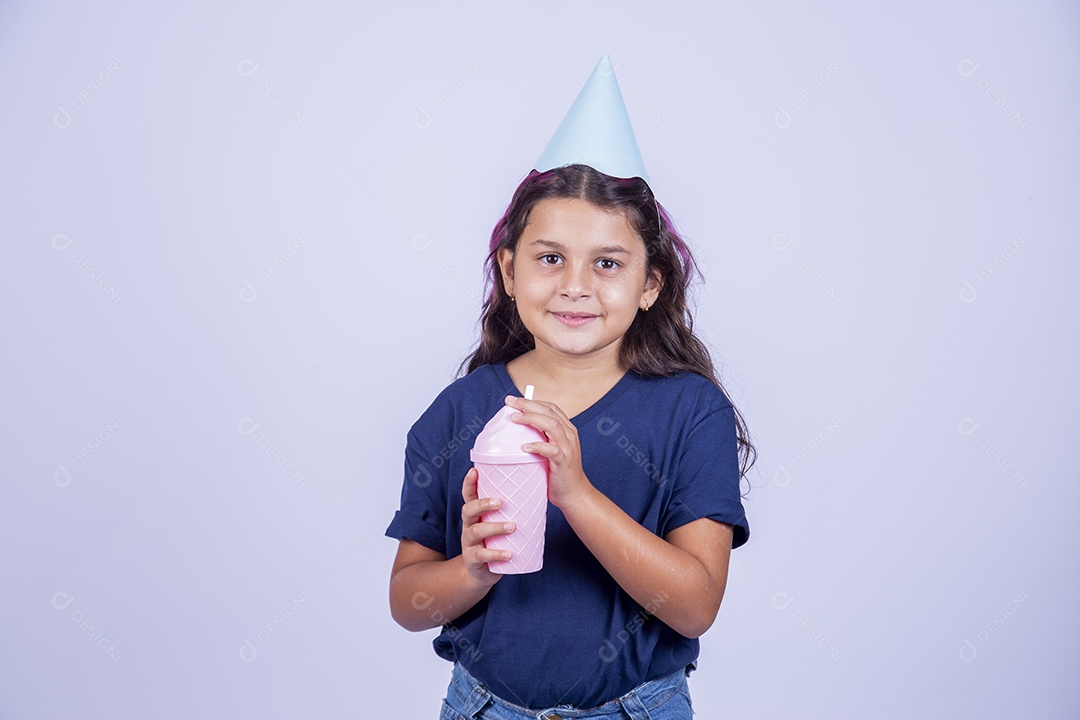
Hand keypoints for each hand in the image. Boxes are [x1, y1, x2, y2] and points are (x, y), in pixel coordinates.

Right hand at [460, 467, 514, 586]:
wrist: (481, 573)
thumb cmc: (494, 542)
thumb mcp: (496, 524)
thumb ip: (509, 511)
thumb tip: (535, 490)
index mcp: (474, 515)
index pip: (468, 495)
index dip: (469, 483)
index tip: (474, 470)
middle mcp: (468, 526)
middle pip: (468, 510)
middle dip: (483, 504)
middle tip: (501, 502)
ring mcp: (468, 543)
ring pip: (476, 531)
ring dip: (494, 528)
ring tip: (512, 527)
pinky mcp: (472, 560)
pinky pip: (482, 555)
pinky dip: (496, 554)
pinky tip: (509, 553)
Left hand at [505, 395, 593, 508]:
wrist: (574, 494)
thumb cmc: (559, 472)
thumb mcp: (552, 450)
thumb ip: (541, 438)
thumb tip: (516, 430)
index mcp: (566, 430)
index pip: (551, 407)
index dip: (532, 401)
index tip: (514, 400)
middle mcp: (569, 435)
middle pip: (549, 411)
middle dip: (528, 404)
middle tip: (510, 402)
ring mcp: (568, 448)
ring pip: (552, 425)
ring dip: (532, 419)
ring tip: (515, 418)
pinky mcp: (564, 462)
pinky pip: (551, 450)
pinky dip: (538, 446)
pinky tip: (525, 446)